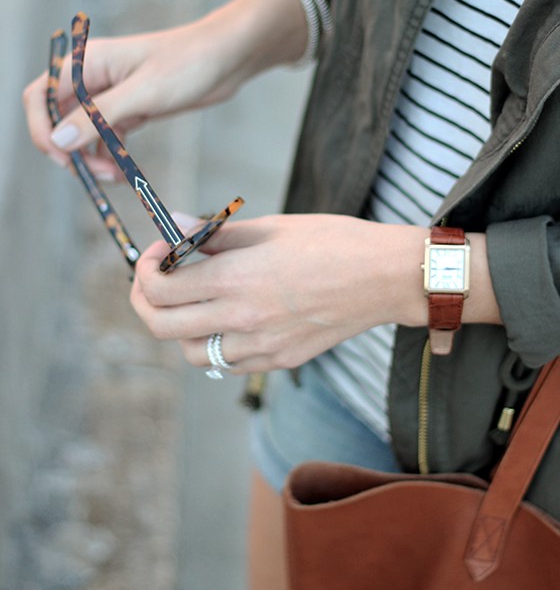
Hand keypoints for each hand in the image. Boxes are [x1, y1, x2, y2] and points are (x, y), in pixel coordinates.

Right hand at [23, 0, 307, 178]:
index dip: (42, 128)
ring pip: (83, 133)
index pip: (41, 96)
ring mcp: (112, 94)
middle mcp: (93, 78)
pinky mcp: (131, 108)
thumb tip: (60, 139)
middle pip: (59, 119)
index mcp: (87, 63)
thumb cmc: (190, 63)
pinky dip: (110, 155)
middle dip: (70, 149)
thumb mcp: (145, 92)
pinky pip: (107, 137)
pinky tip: (123, 171)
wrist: (229, 57)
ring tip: (115, 176)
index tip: (63, 156)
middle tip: (96, 174)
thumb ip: (100, 116)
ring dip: (91, 157)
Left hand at [130, 214, 430, 373]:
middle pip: (161, 327)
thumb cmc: (332, 241)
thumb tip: (175, 226)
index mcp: (234, 279)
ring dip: (179, 327)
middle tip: (151, 282)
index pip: (159, 289)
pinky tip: (227, 320)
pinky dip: (215, 344)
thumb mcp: (270, 227)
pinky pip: (228, 363)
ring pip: (191, 352)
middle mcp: (241, 319)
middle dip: (144, 302)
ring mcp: (260, 347)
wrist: (384, 277)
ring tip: (193, 302)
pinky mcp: (279, 361)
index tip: (158, 252)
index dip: (145, 268)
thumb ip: (215, 234)